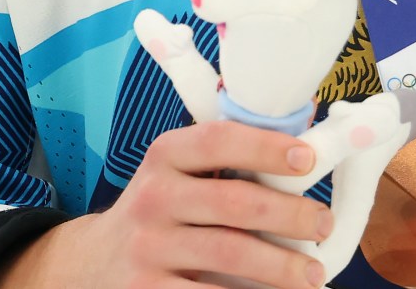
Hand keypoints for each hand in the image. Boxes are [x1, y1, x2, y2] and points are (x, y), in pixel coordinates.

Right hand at [0, 122, 335, 288]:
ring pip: (230, 254)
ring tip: (312, 274)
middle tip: (322, 225)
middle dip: (290, 215)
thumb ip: (224, 164)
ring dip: (281, 266)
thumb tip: (304, 155)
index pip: (218, 140)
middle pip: (234, 203)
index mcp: (165, 156)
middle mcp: (153, 197)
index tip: (308, 160)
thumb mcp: (176, 176)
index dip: (266, 147)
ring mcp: (147, 247)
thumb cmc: (159, 213)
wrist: (93, 263)